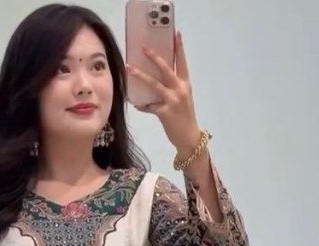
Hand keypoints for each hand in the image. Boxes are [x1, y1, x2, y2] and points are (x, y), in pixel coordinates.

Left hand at [126, 30, 200, 156]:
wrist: (189, 138)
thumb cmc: (185, 117)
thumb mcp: (183, 99)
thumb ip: (172, 88)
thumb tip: (155, 80)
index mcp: (186, 84)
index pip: (182, 62)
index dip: (179, 48)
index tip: (176, 34)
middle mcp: (180, 89)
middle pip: (166, 69)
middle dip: (154, 57)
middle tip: (144, 47)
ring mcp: (173, 100)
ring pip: (154, 84)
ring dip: (140, 75)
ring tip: (129, 68)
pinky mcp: (164, 112)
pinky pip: (149, 106)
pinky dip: (142, 105)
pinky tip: (136, 104)